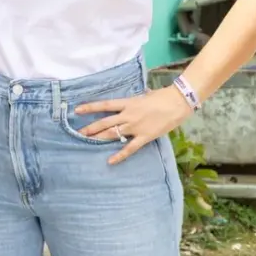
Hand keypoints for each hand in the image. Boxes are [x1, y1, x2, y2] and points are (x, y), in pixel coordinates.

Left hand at [75, 86, 190, 164]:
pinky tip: (110, 160)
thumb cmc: (162, 97)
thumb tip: (134, 100)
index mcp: (128, 103)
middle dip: (91, 127)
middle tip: (78, 132)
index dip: (90, 107)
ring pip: (113, 134)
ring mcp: (135, 127)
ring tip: (87, 142)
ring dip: (100, 138)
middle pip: (105, 122)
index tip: (77, 110)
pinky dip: (120, 155)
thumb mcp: (145, 95)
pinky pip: (129, 148)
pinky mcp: (144, 137)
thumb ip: (136, 100)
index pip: (105, 105)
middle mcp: (128, 115)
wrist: (177, 103)